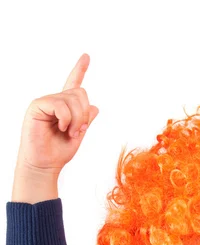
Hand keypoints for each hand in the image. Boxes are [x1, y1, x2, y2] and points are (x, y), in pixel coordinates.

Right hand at [15, 53, 98, 176]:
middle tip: (79, 131)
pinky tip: (61, 128)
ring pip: (72, 99)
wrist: (44, 164)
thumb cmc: (58, 152)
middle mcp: (55, 101)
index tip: (86, 56)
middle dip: (84, 114)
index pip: (73, 84)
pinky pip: (59, 104)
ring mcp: (46, 102)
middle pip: (80, 93)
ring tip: (69, 132)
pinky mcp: (37, 106)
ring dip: (77, 119)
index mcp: (65, 107)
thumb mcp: (78, 135)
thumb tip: (95, 106)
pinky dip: (66, 118)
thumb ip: (86, 120)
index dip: (80, 70)